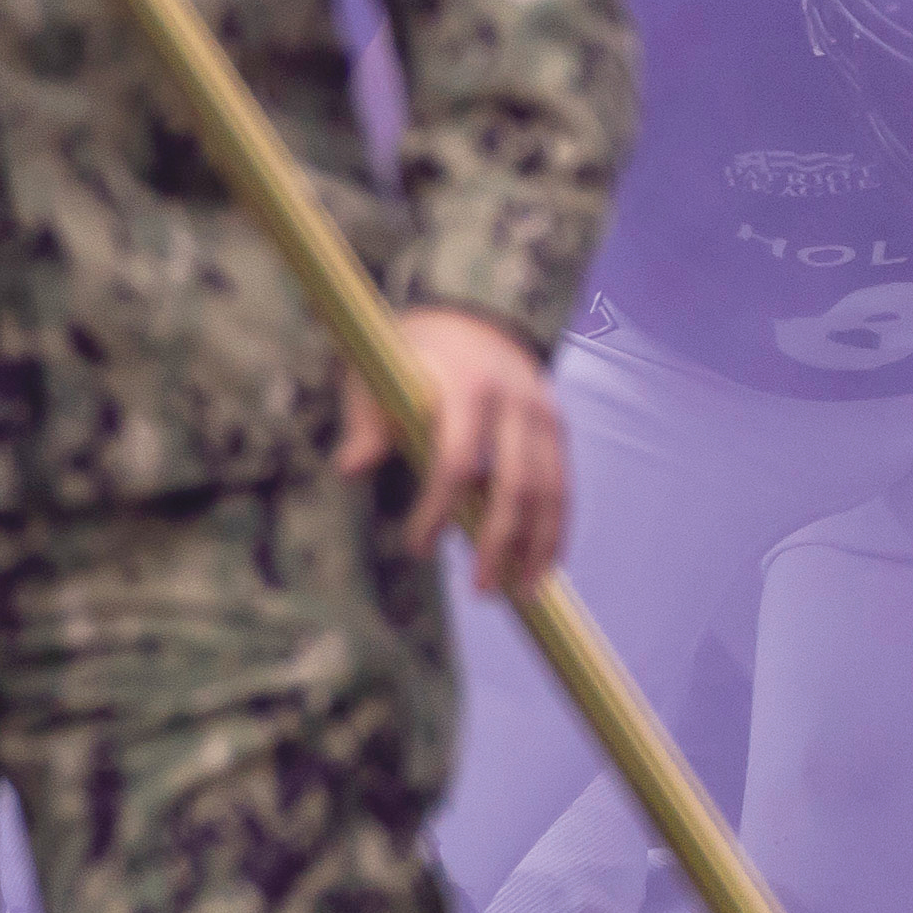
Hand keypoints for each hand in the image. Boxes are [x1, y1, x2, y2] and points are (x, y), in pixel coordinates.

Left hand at [344, 302, 571, 596]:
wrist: (470, 318)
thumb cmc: (408, 359)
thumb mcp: (378, 377)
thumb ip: (367, 422)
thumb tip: (349, 469)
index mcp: (467, 384)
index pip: (459, 459)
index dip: (438, 509)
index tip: (416, 547)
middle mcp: (516, 400)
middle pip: (515, 484)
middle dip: (500, 541)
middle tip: (481, 591)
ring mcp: (544, 414)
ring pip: (550, 490)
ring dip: (537, 547)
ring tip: (521, 593)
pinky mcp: (558, 429)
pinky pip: (563, 486)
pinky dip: (556, 529)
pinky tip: (544, 567)